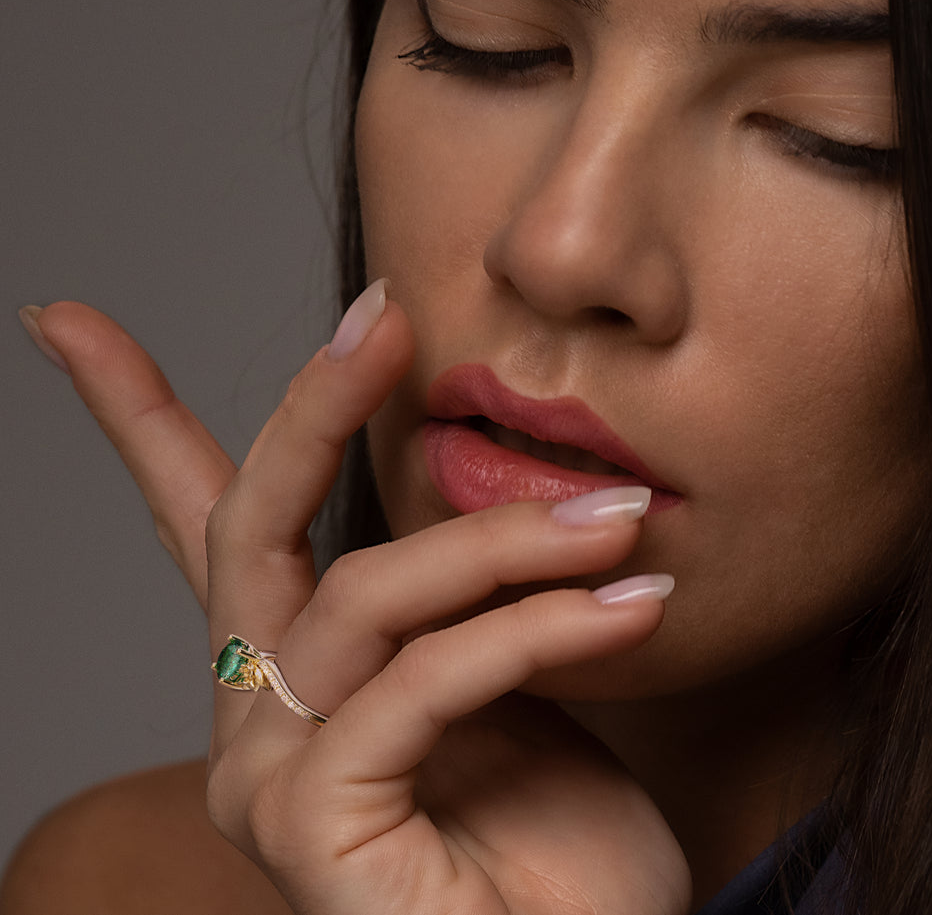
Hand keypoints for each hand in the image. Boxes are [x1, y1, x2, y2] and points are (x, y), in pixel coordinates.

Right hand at [31, 295, 690, 914]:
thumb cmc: (561, 847)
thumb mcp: (517, 680)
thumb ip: (468, 595)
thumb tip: (475, 474)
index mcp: (301, 677)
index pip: (207, 527)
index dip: (139, 418)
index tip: (67, 318)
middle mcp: (257, 724)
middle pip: (251, 525)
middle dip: (315, 406)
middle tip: (388, 318)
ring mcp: (269, 780)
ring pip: (362, 596)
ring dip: (505, 543)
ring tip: (622, 519)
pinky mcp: (312, 828)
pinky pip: (419, 683)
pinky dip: (531, 632)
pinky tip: (630, 613)